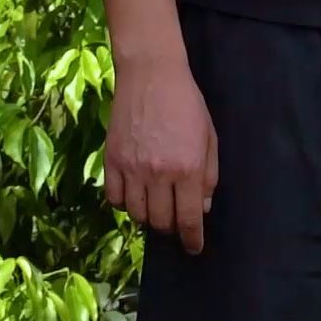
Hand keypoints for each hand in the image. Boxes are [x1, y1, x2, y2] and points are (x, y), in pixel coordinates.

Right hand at [104, 51, 218, 253]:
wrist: (151, 73)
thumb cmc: (186, 103)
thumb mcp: (209, 137)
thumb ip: (209, 176)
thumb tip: (202, 208)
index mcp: (187, 169)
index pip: (188, 219)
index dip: (192, 239)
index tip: (194, 247)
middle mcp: (158, 173)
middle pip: (161, 222)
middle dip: (171, 228)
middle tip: (175, 219)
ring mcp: (132, 168)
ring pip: (136, 214)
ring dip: (148, 217)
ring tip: (155, 206)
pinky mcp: (112, 160)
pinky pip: (114, 198)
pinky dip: (124, 203)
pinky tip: (134, 195)